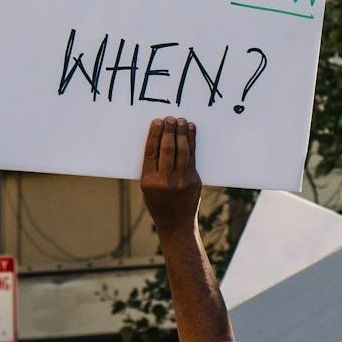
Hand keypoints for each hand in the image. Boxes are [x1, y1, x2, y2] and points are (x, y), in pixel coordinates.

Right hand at [140, 117, 201, 234]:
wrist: (176, 223)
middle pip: (167, 149)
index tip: (158, 121)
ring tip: (181, 121)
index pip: (151, 152)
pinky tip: (190, 131)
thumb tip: (158, 140)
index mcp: (149, 182)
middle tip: (170, 118)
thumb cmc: (158, 203)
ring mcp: (182, 180)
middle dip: (169, 131)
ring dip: (182, 133)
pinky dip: (192, 141)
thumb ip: (152, 167)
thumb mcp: (147, 188)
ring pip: (182, 151)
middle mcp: (166, 181)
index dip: (155, 135)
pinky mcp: (194, 180)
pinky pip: (193, 156)